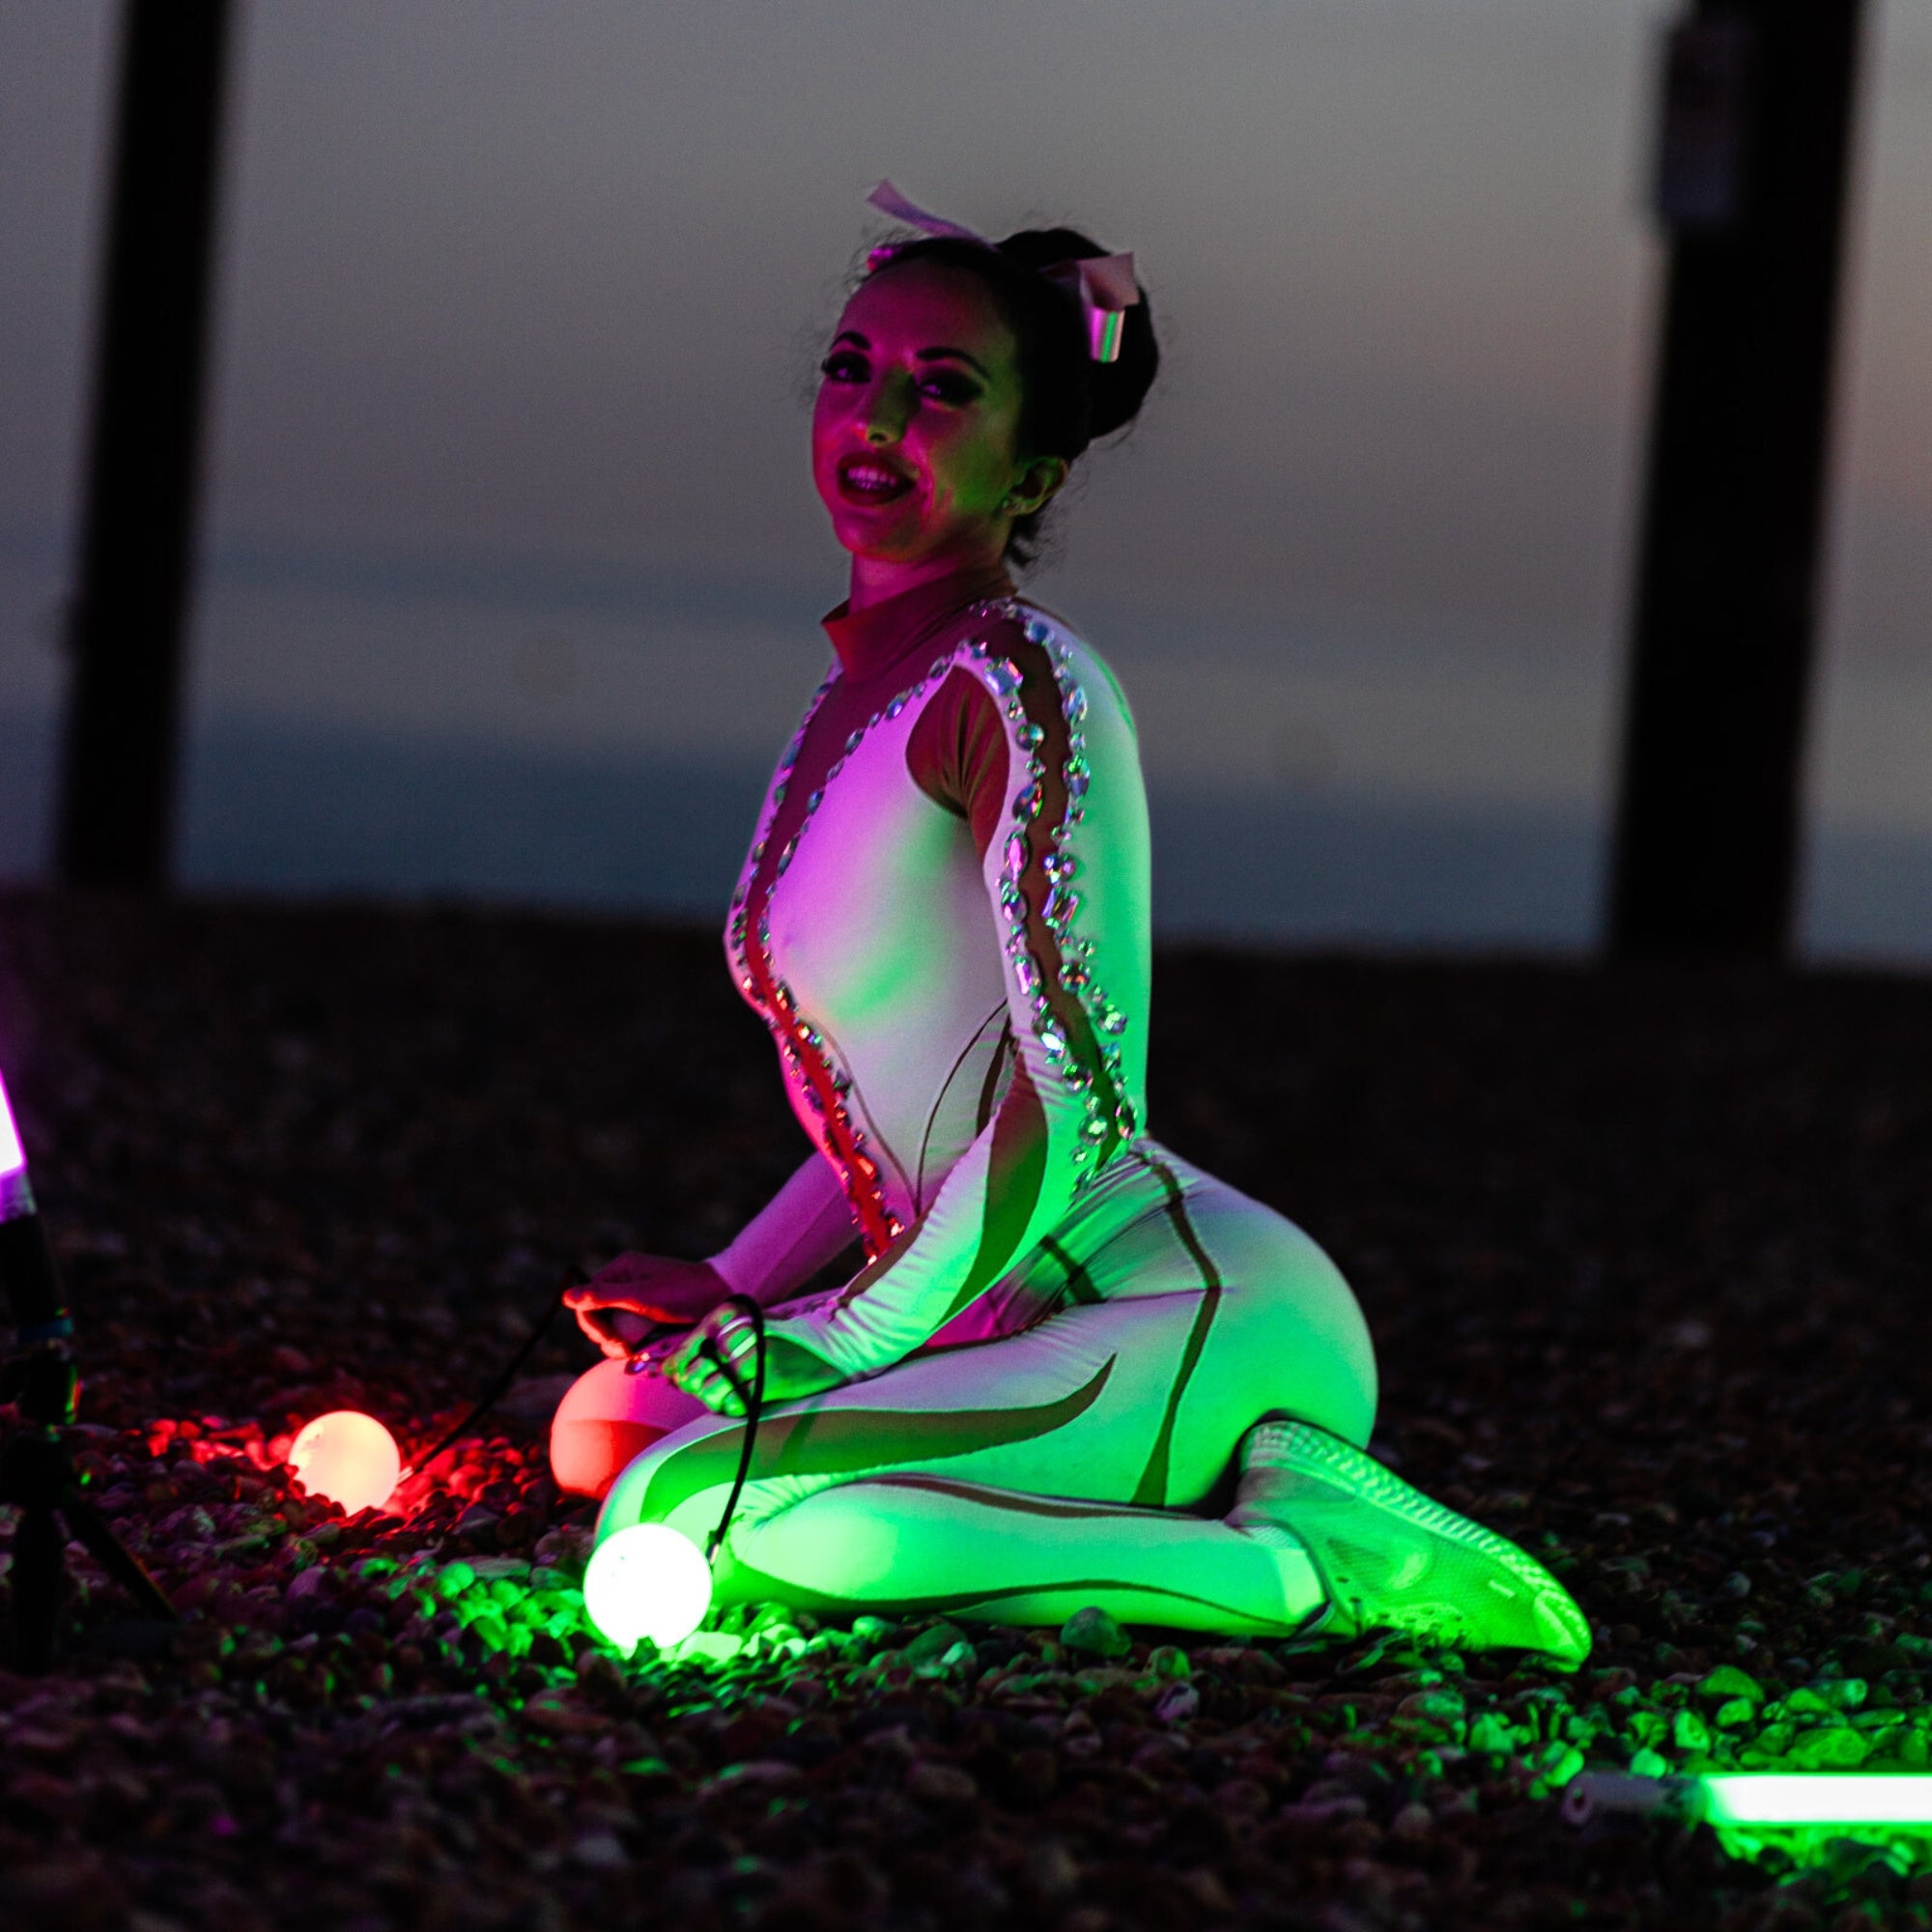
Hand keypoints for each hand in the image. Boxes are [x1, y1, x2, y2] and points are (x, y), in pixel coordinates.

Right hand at [564, 1255, 731, 1359]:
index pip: (586, 1300)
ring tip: (637, 1353)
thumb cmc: (683, 1292)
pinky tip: (645, 1352)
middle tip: (626, 1351)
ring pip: (613, 1329)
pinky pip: (631, 1332)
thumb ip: (603, 1296)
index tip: (612, 1342)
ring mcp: (637, 1299)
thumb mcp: (640, 1296)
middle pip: (597, 1317)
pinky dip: (635, 1344)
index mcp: (620, 1270)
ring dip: (620, 1345)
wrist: (723, 1295)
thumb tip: (565, 1296)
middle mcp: (624, 1282)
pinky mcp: (649, 1315)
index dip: (593, 1325)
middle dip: (607, 1337)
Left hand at [666, 1304, 847, 1416]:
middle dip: (696, 1384)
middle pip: (697, 1369)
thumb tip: (667, 1369)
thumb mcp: (746, 1330)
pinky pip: (735, 1402)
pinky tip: (742, 1398)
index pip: (691, 1345)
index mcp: (734, 1315)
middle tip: (708, 1387)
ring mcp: (757, 1354)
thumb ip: (706, 1345)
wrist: (832, 1346)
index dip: (680, 1365)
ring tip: (727, 1394)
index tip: (679, 1374)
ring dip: (714, 1399)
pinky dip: (733, 1406)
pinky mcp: (771, 1377)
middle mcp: (742, 1331)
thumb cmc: (782, 1341)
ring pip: (712, 1389)